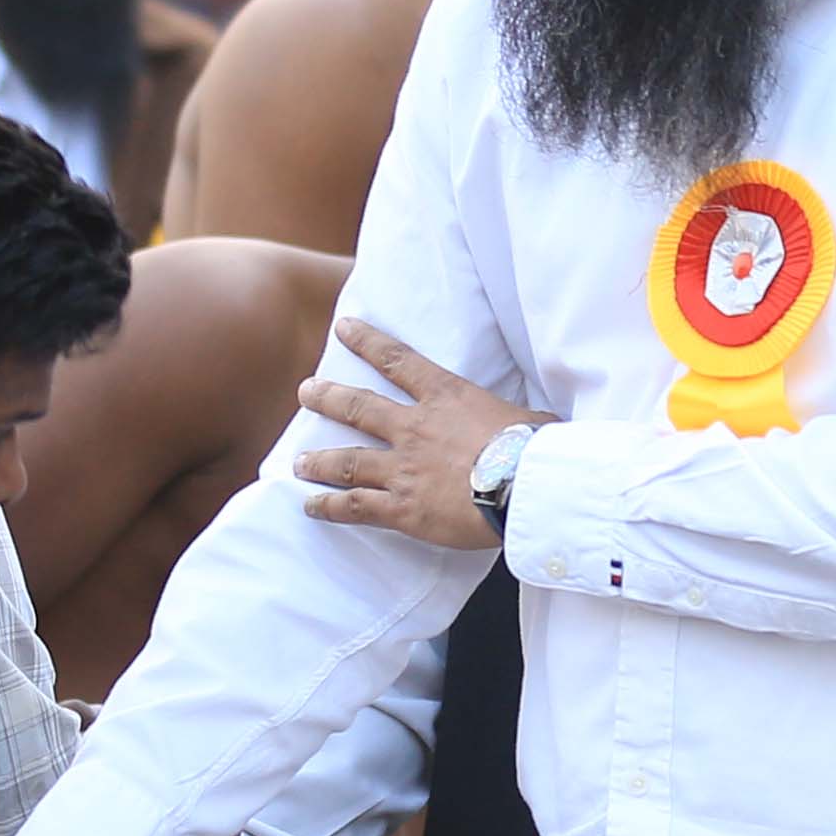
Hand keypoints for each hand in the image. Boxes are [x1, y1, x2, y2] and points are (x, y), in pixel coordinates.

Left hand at [293, 321, 540, 550]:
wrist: (524, 486)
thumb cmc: (535, 449)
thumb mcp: (528, 416)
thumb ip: (515, 416)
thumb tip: (535, 421)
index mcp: (446, 397)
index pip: (397, 360)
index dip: (367, 341)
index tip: (343, 327)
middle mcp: (414, 428)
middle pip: (358, 407)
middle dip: (328, 398)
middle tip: (306, 392)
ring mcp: (403, 468)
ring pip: (348, 461)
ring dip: (320, 460)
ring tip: (299, 462)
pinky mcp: (402, 508)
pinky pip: (356, 506)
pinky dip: (330, 506)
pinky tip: (311, 507)